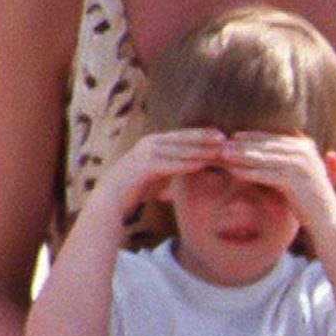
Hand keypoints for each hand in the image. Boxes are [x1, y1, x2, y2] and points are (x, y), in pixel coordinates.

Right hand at [94, 128, 228, 219]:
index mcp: (153, 142)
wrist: (111, 201)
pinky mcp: (143, 167)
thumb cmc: (136, 188)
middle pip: (182, 138)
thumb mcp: (159, 174)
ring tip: (219, 151)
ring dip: (199, 150)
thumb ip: (175, 167)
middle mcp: (149, 143)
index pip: (182, 136)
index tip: (222, 135)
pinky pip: (169, 164)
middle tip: (224, 137)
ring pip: (178, 150)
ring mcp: (145, 154)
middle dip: (203, 137)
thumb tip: (196, 165)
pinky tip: (201, 165)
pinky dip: (186, 164)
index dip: (201, 134)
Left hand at [221, 130, 334, 224]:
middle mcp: (304, 152)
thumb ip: (285, 158)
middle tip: (223, 144)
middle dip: (244, 144)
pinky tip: (234, 173)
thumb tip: (263, 148)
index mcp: (305, 146)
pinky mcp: (294, 181)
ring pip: (264, 158)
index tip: (233, 137)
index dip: (253, 136)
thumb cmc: (308, 198)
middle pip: (267, 145)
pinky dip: (249, 173)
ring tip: (224, 156)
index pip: (274, 137)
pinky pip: (266, 174)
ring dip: (242, 156)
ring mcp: (300, 165)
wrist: (326, 220)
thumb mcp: (298, 173)